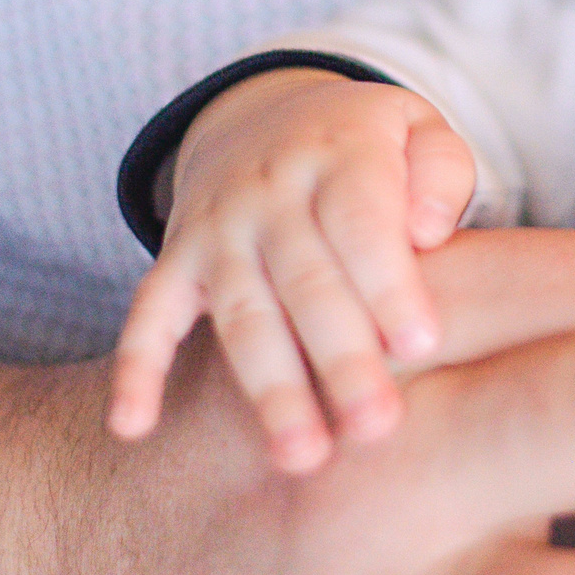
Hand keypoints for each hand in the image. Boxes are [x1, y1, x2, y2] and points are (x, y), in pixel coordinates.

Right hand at [110, 68, 477, 470]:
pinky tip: (133, 428)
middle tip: (376, 426)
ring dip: (269, 388)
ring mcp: (218, 229)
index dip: (388, 283)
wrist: (262, 116)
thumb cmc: (369, 147)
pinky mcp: (176, 260)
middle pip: (305, 280)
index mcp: (342, 156)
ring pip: (242, 315)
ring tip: (301, 458)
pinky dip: (135, 370)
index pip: (361, 222)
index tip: (422, 344)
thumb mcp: (419, 130)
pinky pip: (148, 315)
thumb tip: (429, 232)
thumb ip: (441, 173)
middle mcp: (271, 192)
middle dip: (340, 357)